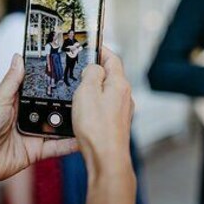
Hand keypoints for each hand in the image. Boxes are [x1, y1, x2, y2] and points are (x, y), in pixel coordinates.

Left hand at [0, 54, 77, 187]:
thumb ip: (12, 81)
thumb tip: (18, 57)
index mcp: (14, 101)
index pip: (35, 88)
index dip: (49, 82)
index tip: (66, 71)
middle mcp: (24, 116)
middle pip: (49, 107)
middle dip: (65, 102)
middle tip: (85, 92)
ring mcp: (30, 134)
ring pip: (55, 126)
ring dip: (69, 122)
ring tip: (88, 112)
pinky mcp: (35, 152)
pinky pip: (55, 147)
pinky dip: (68, 144)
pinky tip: (82, 138)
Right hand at [71, 47, 133, 178]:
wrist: (106, 158)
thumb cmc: (97, 128)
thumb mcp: (87, 91)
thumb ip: (91, 74)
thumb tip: (93, 68)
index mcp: (119, 84)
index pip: (113, 58)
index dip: (101, 50)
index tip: (92, 45)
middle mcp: (125, 96)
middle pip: (111, 75)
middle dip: (96, 69)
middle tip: (80, 66)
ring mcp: (122, 111)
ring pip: (107, 92)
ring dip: (94, 88)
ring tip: (78, 89)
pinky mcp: (116, 124)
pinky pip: (105, 107)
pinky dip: (95, 103)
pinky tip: (84, 110)